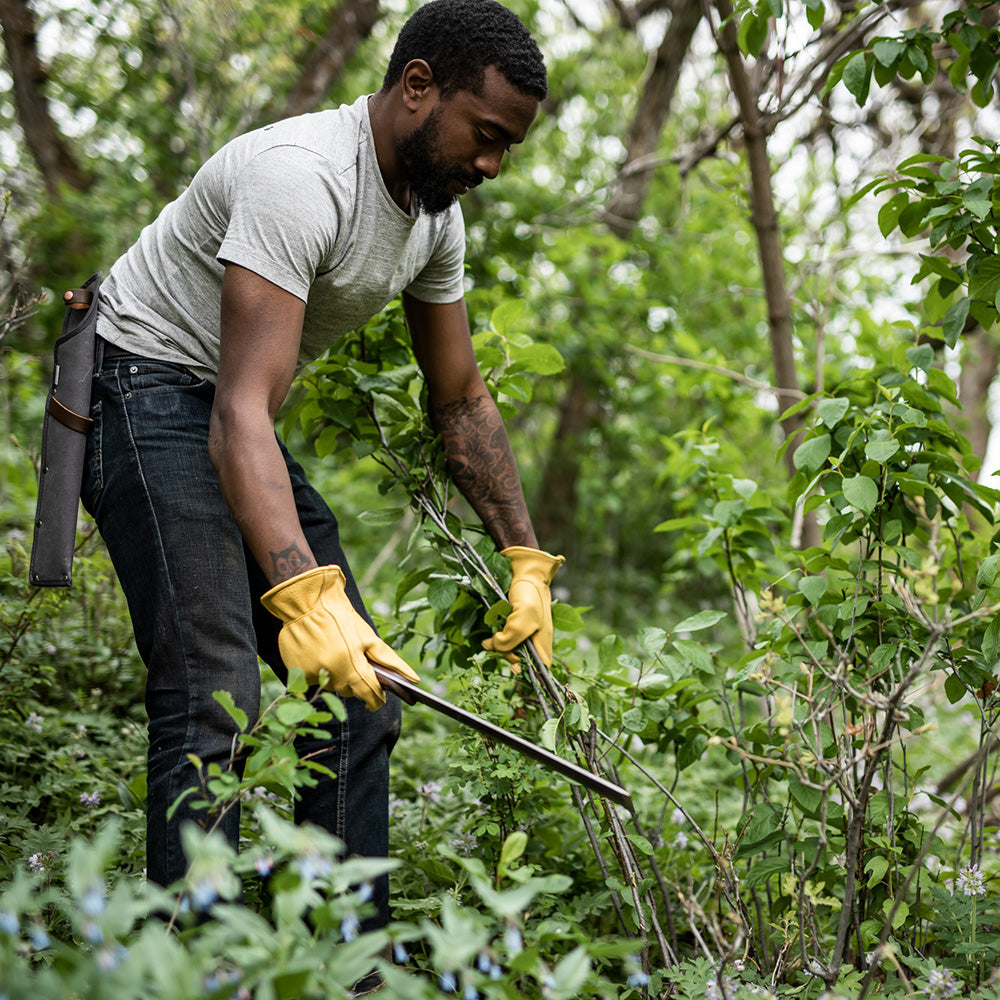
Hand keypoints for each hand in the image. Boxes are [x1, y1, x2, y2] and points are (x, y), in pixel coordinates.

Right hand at [261, 565, 418, 710]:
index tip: (378, 699)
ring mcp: (312, 675)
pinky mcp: (295, 671)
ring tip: (333, 651)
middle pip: (349, 691)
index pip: (369, 695)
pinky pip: (312, 678)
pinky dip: (317, 670)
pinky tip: (318, 652)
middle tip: (352, 659)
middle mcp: (332, 676)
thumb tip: (414, 680)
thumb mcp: (369, 638)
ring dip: (335, 675)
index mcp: (353, 667)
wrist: (309, 602)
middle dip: (355, 681)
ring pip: (330, 685)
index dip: (376, 698)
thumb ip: (390, 662)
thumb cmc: (342, 619)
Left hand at [483, 546, 564, 665]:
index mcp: (543, 641)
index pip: (540, 668)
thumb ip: (512, 636)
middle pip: (520, 661)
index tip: (513, 663)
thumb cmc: (529, 592)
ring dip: (498, 647)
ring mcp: (521, 634)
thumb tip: (494, 647)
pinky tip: (489, 638)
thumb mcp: (523, 615)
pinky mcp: (510, 628)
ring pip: (508, 652)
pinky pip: (501, 641)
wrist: (522, 572)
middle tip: (496, 642)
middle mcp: (534, 640)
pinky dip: (493, 640)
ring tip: (491, 639)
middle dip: (506, 654)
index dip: (528, 671)